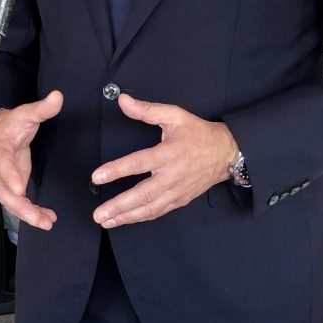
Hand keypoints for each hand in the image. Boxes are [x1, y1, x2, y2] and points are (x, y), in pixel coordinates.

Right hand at [0, 90, 62, 230]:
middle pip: (3, 191)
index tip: (20, 189)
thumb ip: (41, 108)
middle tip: (36, 216)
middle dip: (20, 206)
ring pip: (10, 202)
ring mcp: (3, 180)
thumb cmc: (11, 124)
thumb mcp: (26, 113)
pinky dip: (31, 213)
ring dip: (27, 214)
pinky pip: (18, 203)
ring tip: (46, 223)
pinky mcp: (11, 186)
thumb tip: (58, 97)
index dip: (10, 177)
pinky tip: (47, 219)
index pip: (2, 164)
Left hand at [90, 94, 236, 228]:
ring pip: (149, 209)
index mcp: (168, 154)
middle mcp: (172, 176)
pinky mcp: (180, 200)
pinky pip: (158, 212)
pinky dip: (140, 218)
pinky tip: (125, 220)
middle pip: (142, 195)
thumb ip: (147, 110)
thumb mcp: (174, 115)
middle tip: (98, 214)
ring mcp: (177, 191)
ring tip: (106, 221)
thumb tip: (122, 101)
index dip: (116, 170)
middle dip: (118, 206)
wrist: (226, 153)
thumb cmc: (198, 134)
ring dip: (126, 217)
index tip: (97, 177)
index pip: (138, 163)